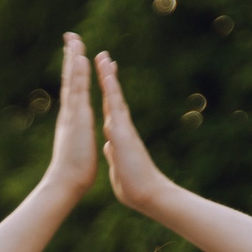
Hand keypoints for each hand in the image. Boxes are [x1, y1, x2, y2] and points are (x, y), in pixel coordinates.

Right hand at [44, 31, 99, 199]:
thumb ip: (77, 139)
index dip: (74, 71)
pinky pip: (78, 89)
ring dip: (73, 57)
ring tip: (74, 38)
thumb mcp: (79, 148)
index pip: (74, 90)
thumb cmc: (73, 171)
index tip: (75, 54)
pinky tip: (79, 56)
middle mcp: (69, 112)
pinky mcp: (77, 116)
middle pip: (69, 78)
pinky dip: (77, 72)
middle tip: (70, 36)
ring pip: (72, 79)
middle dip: (70, 57)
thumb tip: (76, 138)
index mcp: (73, 119)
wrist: (66, 182)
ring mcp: (72, 113)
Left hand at [95, 50, 173, 213]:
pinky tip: (106, 77)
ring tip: (103, 57)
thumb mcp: (118, 165)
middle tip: (103, 56)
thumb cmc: (134, 185)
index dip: (106, 93)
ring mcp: (123, 128)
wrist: (148, 195)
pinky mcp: (122, 132)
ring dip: (108, 76)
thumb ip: (114, 153)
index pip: (110, 109)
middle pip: (113, 97)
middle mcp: (122, 127)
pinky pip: (115, 107)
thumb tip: (109, 147)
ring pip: (114, 97)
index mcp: (118, 136)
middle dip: (107, 76)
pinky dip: (111, 91)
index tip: (103, 76)